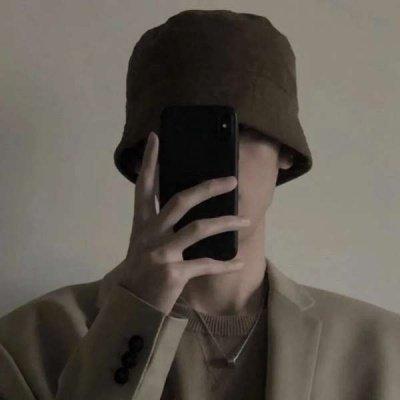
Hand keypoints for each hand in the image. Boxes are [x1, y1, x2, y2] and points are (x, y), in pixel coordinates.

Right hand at [118, 131, 249, 314]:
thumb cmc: (142, 269)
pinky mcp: (173, 273)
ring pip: (199, 229)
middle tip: (232, 180)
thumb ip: (163, 225)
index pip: (144, 186)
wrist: (131, 304)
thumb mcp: (146, 243)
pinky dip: (225, 263)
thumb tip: (193, 208)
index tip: (156, 138)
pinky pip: (206, 264)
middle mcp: (150, 234)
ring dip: (226, 222)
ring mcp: (161, 253)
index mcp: (142, 223)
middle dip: (208, 188)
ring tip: (245, 220)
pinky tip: (238, 261)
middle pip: (181, 200)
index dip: (150, 161)